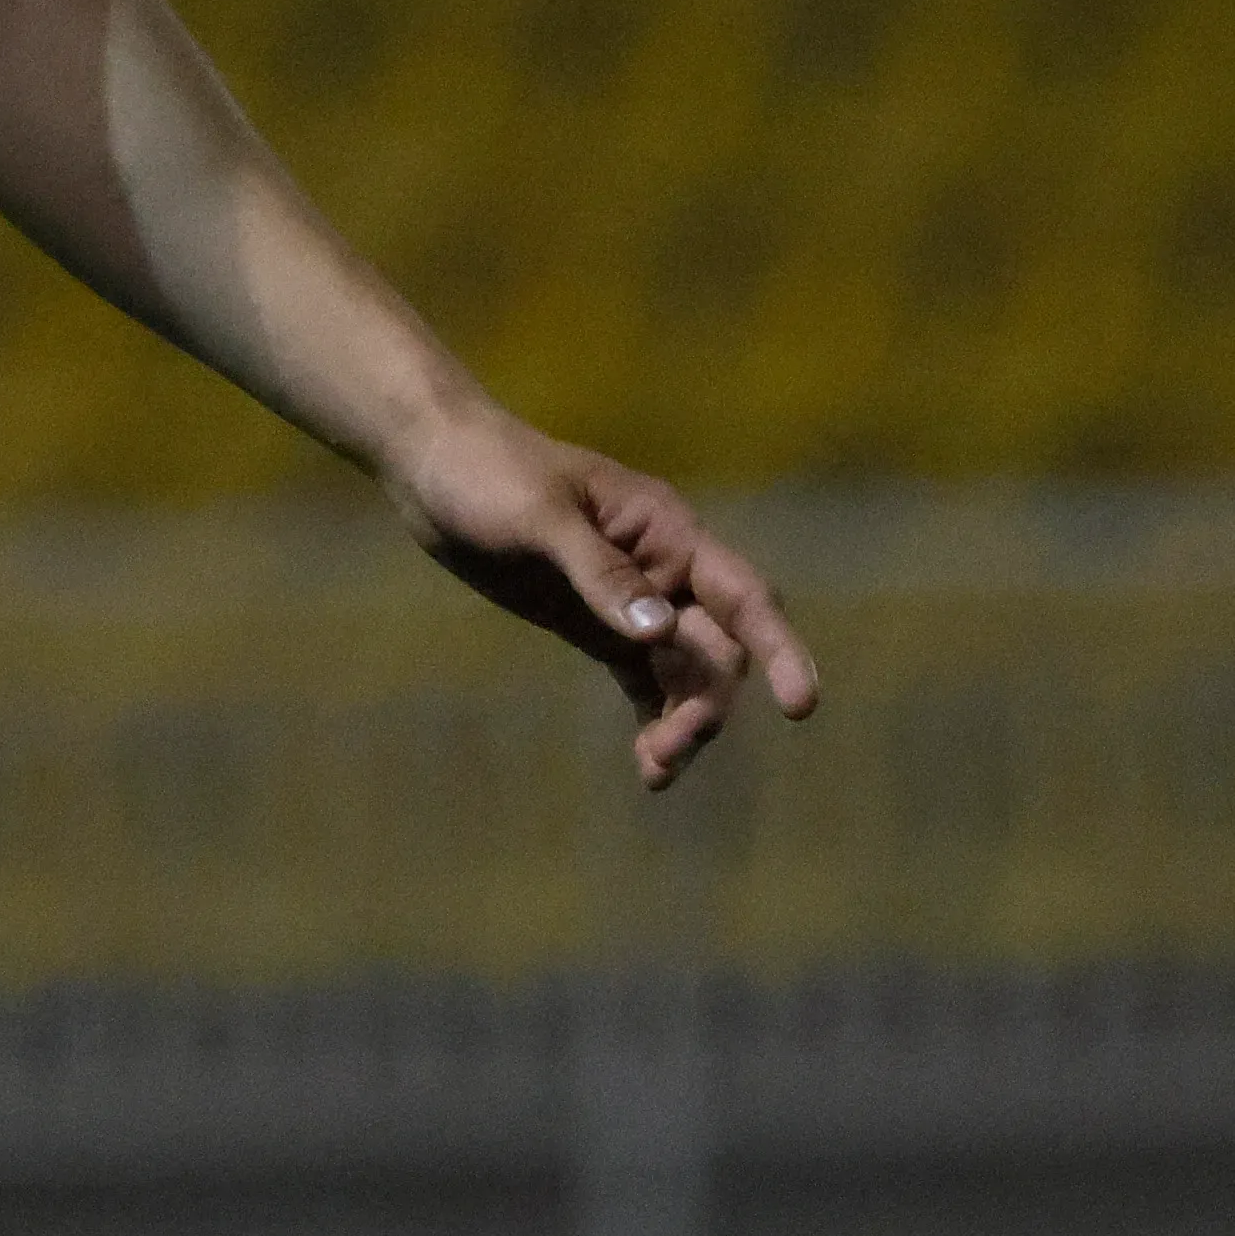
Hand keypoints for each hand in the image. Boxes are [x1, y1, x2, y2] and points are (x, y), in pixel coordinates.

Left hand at [388, 415, 819, 787]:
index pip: (742, 595)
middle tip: (666, 753)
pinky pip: (643, 677)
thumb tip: (660, 632)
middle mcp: (664, 567)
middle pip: (716, 649)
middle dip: (706, 704)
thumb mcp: (541, 519)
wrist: (434, 464)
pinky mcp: (596, 624)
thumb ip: (600, 575)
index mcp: (666, 530)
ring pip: (684, 672)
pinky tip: (649, 767)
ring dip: (681, 720)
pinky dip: (653, 717)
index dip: (779, 648)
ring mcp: (631, 599)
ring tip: (656, 771)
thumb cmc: (489, 473)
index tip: (800, 706)